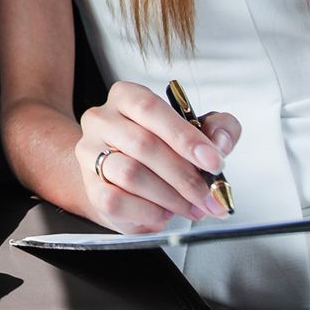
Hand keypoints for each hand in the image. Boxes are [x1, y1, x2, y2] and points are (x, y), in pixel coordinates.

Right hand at [75, 81, 239, 233]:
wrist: (119, 179)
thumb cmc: (158, 150)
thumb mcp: (194, 131)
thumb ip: (217, 129)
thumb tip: (220, 143)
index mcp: (126, 96)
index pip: (151, 108)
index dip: (185, 137)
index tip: (213, 161)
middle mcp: (102, 120)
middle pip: (143, 144)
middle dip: (184, 175)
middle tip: (208, 195)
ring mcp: (89, 153)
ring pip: (130, 174)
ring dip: (170, 196)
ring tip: (191, 206)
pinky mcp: (89, 187)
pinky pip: (117, 201)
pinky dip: (148, 211)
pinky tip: (163, 212)